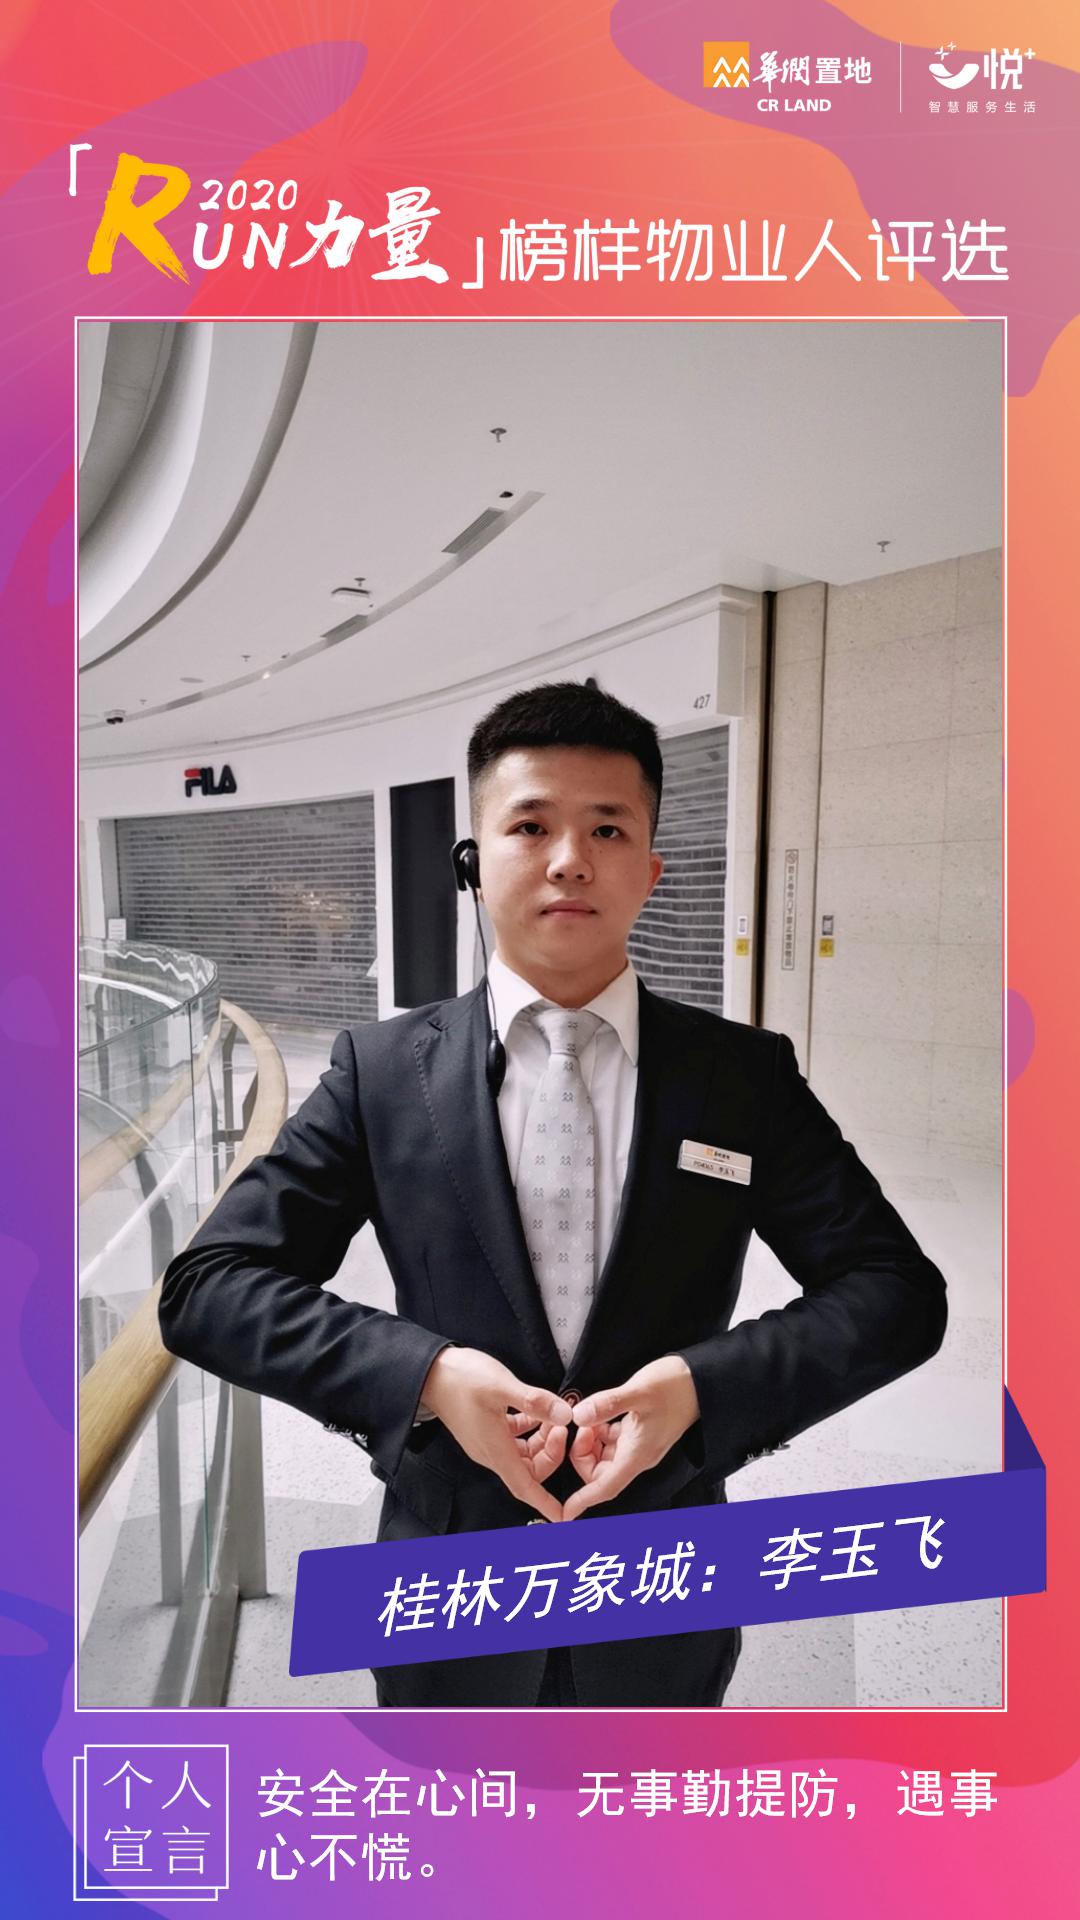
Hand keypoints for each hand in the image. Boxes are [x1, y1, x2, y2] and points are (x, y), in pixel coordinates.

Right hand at [419, 1347, 572, 1521]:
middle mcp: (491, 1451)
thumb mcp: (501, 1386)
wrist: (430, 1373)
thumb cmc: (459, 1380)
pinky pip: (514, 1438)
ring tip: (550, 1415)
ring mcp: (487, 1441)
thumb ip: (534, 1402)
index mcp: (495, 1449)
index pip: (524, 1487)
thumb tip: (564, 1415)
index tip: (564, 1516)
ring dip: (542, 1439)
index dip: (545, 1503)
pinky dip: (529, 1428)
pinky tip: (534, 1411)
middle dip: (551, 1453)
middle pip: (530, 1470)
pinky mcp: (485, 1428)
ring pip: (524, 1453)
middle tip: (560, 1426)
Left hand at [561, 1356, 700, 1521]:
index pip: (606, 1486)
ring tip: (590, 1414)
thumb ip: (608, 1404)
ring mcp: (638, 1443)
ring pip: (603, 1456)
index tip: (565, 1512)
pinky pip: (610, 1440)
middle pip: (599, 1473)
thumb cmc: (676, 1387)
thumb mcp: (639, 1391)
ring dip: (590, 1441)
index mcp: (638, 1454)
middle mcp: (637, 1454)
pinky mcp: (637, 1431)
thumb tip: (579, 1416)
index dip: (584, 1500)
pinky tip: (599, 1411)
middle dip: (582, 1455)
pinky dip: (599, 1430)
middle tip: (582, 1426)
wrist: (701, 1380)